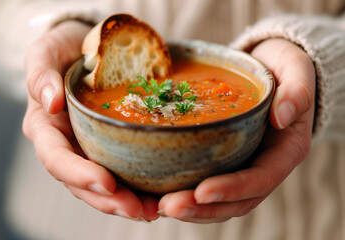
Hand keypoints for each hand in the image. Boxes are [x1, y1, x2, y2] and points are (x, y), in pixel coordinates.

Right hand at [22, 20, 158, 221]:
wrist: (89, 49)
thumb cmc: (65, 50)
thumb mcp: (47, 52)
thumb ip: (41, 75)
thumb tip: (50, 102)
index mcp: (47, 128)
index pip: (57, 159)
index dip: (79, 175)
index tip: (108, 182)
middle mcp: (67, 145)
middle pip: (82, 183)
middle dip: (108, 200)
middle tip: (138, 209)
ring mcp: (90, 149)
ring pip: (103, 186)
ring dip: (125, 202)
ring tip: (152, 211)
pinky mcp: (111, 147)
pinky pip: (122, 171)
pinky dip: (138, 187)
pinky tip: (158, 195)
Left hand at [158, 38, 315, 222]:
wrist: (267, 68)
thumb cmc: (282, 68)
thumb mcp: (296, 69)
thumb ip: (297, 91)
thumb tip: (282, 116)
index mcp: (286, 149)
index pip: (261, 178)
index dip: (233, 189)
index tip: (202, 191)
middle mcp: (264, 165)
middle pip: (237, 201)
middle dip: (204, 208)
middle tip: (170, 206)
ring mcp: (243, 165)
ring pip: (220, 201)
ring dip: (191, 208)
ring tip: (159, 206)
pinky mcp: (225, 160)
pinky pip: (207, 184)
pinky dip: (186, 194)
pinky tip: (160, 193)